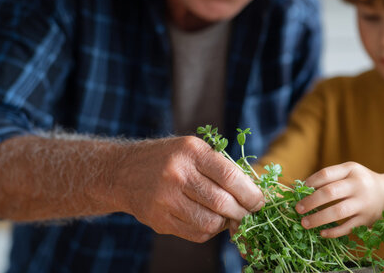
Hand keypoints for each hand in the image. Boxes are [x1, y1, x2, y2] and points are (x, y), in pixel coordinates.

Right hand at [112, 136, 263, 241]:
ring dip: (226, 223)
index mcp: (191, 151)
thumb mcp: (193, 150)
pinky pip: (196, 234)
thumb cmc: (169, 159)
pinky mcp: (159, 220)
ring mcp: (165, 199)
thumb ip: (221, 168)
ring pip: (210, 222)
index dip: (250, 193)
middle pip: (222, 202)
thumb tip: (254, 195)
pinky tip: (210, 220)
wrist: (123, 172)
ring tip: (227, 216)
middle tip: (248, 213)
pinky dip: (210, 231)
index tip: (260, 201)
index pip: (229, 176)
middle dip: (242, 212)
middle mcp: (176, 174)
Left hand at [294, 162, 383, 237]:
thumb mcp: (349, 172)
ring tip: (305, 223)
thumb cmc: (361, 182)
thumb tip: (301, 189)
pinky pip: (346, 228)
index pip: (326, 174)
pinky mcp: (366, 219)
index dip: (309, 183)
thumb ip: (329, 179)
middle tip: (298, 209)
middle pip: (330, 193)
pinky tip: (322, 233)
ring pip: (337, 212)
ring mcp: (363, 203)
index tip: (298, 191)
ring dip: (318, 219)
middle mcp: (358, 185)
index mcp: (351, 170)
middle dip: (310, 202)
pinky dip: (333, 232)